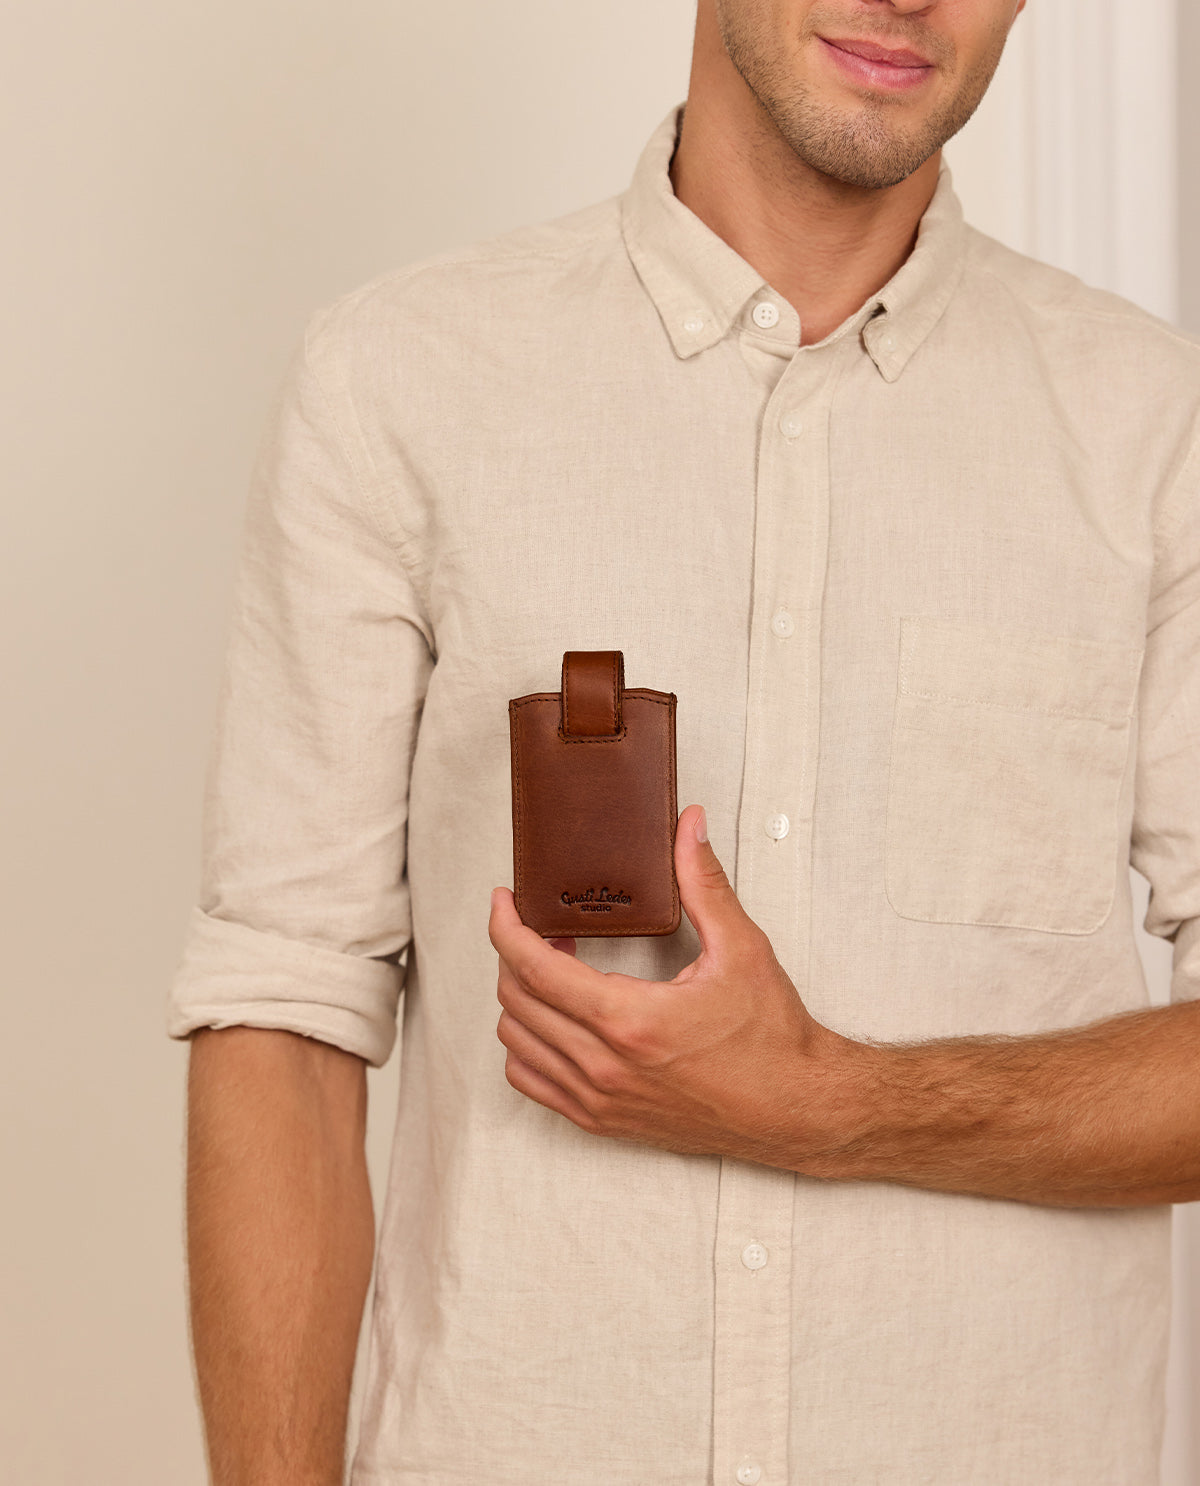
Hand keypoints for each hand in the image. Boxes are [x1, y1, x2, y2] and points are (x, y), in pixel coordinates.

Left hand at [488, 804, 849, 1168]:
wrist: (794, 1108)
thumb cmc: (771, 1036)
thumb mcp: (740, 948)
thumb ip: (703, 882)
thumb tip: (688, 826)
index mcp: (629, 1020)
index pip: (533, 968)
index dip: (506, 926)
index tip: (505, 900)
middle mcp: (604, 1064)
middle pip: (515, 999)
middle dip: (514, 953)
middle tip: (539, 926)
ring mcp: (599, 1098)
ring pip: (515, 1041)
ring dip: (519, 998)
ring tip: (551, 969)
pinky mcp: (602, 1121)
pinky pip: (531, 1082)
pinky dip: (526, 1046)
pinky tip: (554, 1020)